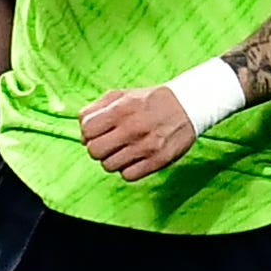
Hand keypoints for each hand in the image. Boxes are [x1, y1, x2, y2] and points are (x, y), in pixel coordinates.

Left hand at [79, 82, 200, 180]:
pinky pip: (128, 175)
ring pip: (109, 166)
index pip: (87, 130)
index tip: (97, 132)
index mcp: (121, 109)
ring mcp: (147, 146)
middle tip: (108, 143)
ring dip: (112, 159)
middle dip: (97, 148)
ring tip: (123, 150)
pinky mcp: (159, 160)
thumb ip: (96, 108)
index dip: (87, 133)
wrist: (188, 106)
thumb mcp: (121, 95)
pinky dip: (127, 169)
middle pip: (94, 151)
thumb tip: (82, 129)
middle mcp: (133, 129)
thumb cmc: (149, 101)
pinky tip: (134, 158)